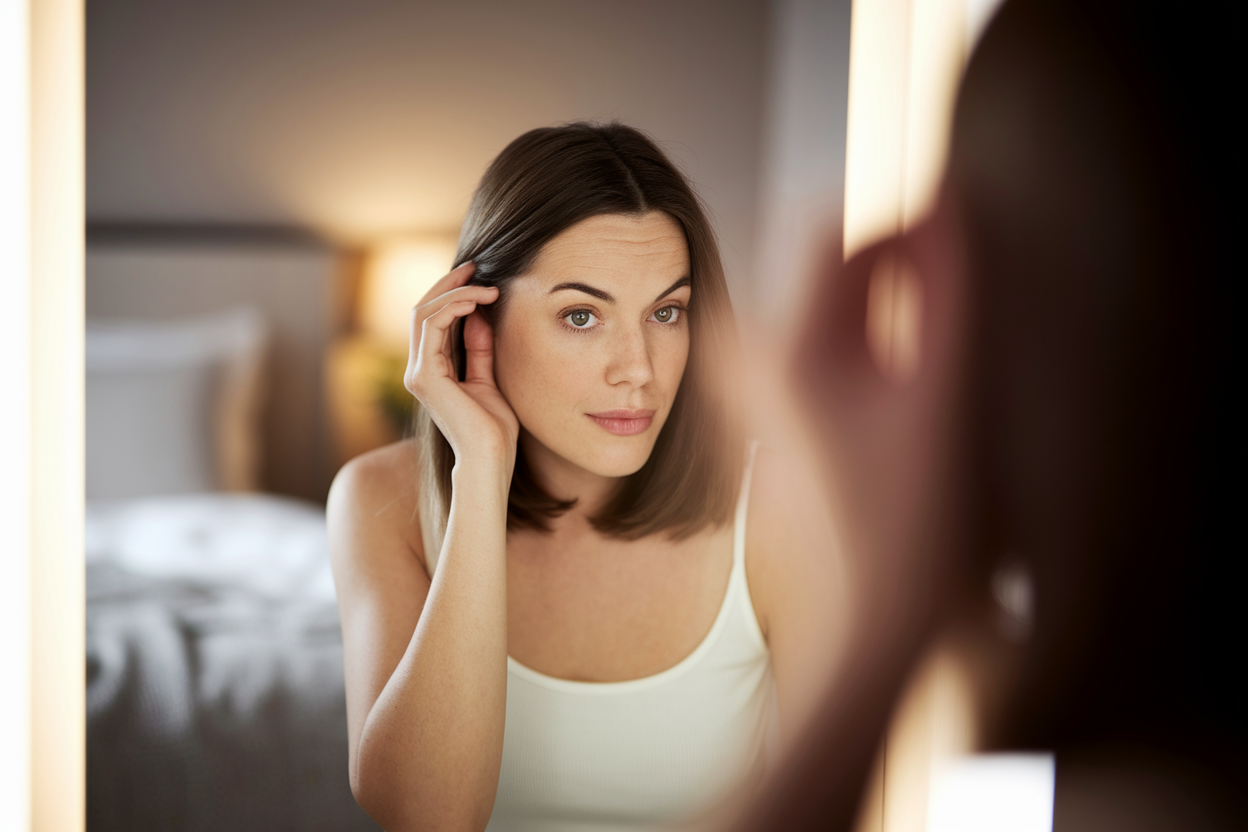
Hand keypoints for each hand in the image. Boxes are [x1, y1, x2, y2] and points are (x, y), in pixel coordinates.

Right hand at [404, 263, 518, 474]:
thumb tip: (480, 315)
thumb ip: (479, 348)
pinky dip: (455, 307)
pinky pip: (432, 326)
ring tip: (487, 287)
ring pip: (424, 312)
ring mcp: (417, 373)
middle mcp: (418, 370)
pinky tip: (478, 301)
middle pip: (422, 310)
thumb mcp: (489, 378)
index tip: (479, 277)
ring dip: (456, 293)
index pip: (432, 320)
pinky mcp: (425, 376)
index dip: (452, 294)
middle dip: (449, 284)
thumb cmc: (494, 429)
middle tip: (476, 266)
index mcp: (431, 371)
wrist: (491, 458)